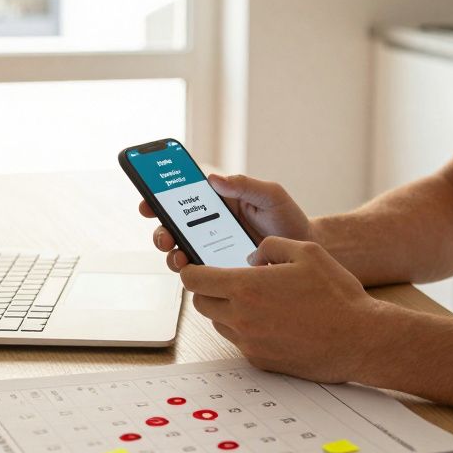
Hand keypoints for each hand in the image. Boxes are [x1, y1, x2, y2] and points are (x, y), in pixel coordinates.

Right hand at [139, 173, 312, 271]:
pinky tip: (195, 274)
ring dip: (172, 254)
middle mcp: (210, 226)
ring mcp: (213, 249)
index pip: (183, 198)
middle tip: (165, 236)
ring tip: (179, 258)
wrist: (304, 251)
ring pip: (180, 251)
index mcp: (218, 203)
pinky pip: (199, 273)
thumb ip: (244, 185)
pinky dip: (191, 274)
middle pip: (174, 227)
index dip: (159, 198)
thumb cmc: (288, 220)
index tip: (148, 202)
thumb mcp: (270, 195)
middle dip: (161, 231)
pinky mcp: (221, 270)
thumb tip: (213, 178)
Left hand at [180, 237, 386, 382]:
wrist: (360, 339)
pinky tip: (270, 319)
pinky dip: (245, 328)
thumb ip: (271, 246)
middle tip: (225, 280)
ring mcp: (250, 343)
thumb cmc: (336, 295)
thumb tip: (253, 256)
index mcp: (247, 288)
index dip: (191, 269)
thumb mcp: (306, 251)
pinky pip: (239, 341)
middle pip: (201, 303)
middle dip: (207, 289)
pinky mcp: (260, 361)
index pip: (194, 280)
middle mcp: (241, 318)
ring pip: (218, 323)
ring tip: (254, 299)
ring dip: (225, 309)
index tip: (195, 265)